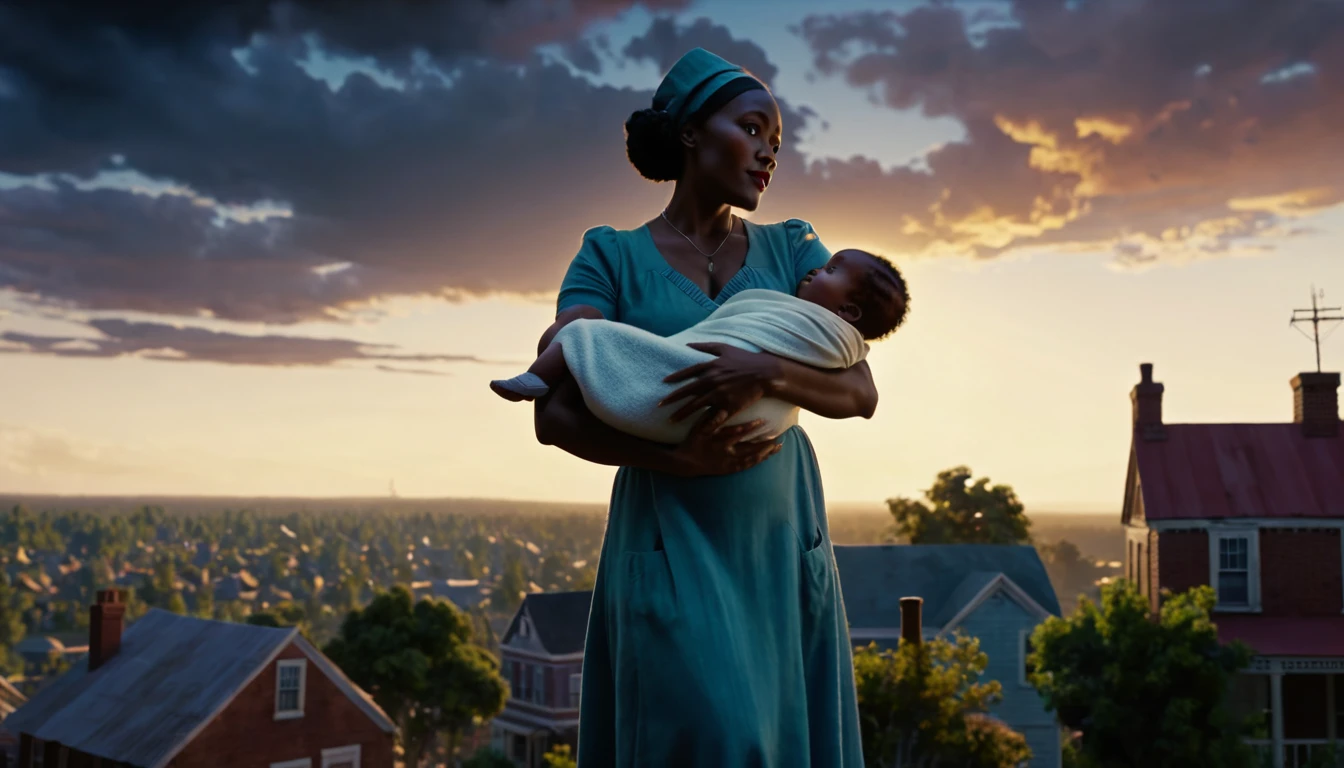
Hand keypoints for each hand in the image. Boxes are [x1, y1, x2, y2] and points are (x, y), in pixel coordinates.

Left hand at [660, 343, 785, 422]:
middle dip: (672, 399)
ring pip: (696, 406)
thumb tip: (688, 344)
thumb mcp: (725, 348)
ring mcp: (719, 395)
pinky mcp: (728, 406)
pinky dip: (702, 424)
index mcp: (711, 367)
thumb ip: (706, 346)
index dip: (674, 378)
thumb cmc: (746, 359)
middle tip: (659, 406)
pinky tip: (693, 430)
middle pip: (687, 392)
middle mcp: (712, 381)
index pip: (687, 373)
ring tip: (671, 420)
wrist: (765, 373)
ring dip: (682, 414)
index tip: (663, 384)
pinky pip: (712, 417)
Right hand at [669, 410, 781, 476]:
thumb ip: (710, 420)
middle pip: (749, 448)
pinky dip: (757, 461)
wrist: (685, 463)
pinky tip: (767, 457)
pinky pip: (745, 466)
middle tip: (779, 438)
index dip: (750, 427)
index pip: (737, 432)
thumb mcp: (697, 429)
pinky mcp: (728, 469)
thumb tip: (722, 411)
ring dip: (764, 453)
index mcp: (718, 440)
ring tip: (778, 447)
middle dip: (764, 443)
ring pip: (750, 459)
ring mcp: (728, 462)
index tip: (763, 420)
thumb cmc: (692, 442)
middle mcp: (726, 452)